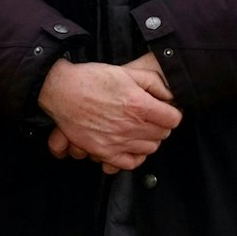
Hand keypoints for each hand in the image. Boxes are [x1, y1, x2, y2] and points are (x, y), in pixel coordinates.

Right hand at [38, 58, 181, 171]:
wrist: (63, 91)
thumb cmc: (93, 79)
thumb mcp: (127, 72)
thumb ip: (153, 82)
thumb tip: (170, 95)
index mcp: (139, 105)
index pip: (173, 119)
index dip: (171, 113)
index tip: (166, 110)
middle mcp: (130, 126)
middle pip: (162, 134)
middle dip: (161, 125)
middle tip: (153, 118)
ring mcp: (117, 141)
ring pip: (149, 149)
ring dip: (149, 139)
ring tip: (140, 129)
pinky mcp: (104, 152)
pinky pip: (129, 163)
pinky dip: (135, 157)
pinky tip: (131, 146)